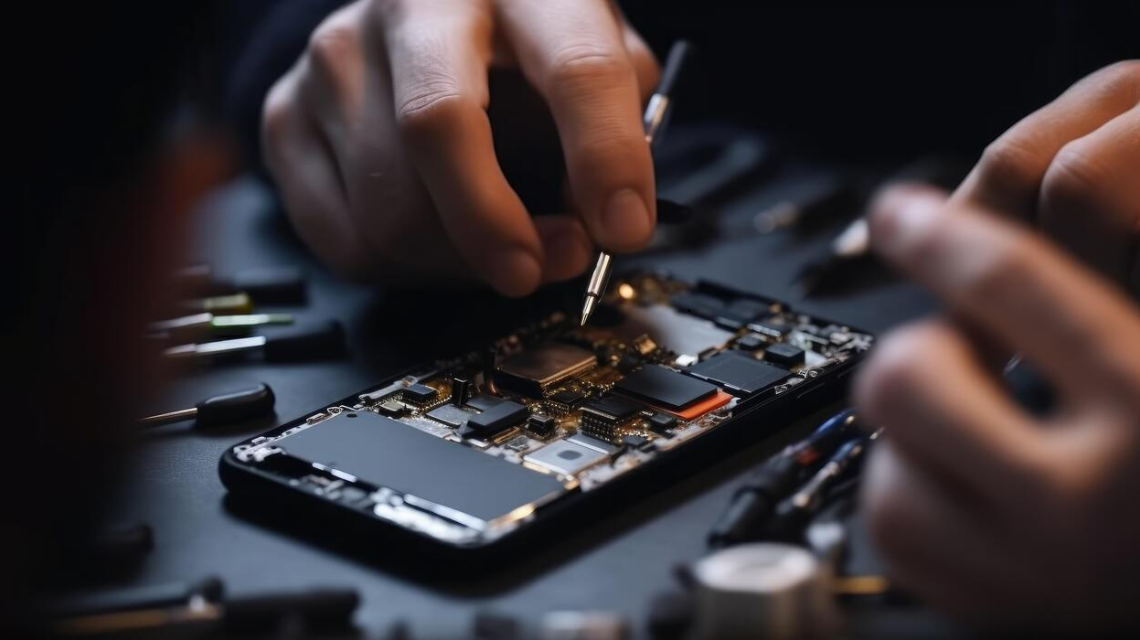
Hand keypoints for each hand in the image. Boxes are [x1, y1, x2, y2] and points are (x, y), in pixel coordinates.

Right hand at [261, 0, 659, 295]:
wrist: (420, 16)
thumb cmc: (521, 47)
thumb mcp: (594, 59)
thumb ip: (614, 132)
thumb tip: (598, 227)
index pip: (573, 69)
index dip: (605, 159)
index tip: (623, 228)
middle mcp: (411, 7)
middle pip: (437, 127)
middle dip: (492, 224)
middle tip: (534, 270)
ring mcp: (335, 60)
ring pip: (389, 207)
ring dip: (458, 261)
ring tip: (499, 250)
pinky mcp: (285, 115)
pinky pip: (345, 239)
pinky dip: (405, 269)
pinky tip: (439, 244)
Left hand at [854, 60, 1139, 628]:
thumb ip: (1091, 307)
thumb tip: (975, 247)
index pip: (1011, 282)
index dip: (939, 233)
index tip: (898, 211)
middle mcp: (1087, 498)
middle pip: (906, 377)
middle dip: (921, 350)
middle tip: (964, 356)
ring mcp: (1033, 571)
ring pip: (882, 468)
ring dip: (909, 432)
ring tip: (972, 427)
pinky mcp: (997, 611)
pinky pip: (896, 536)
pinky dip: (913, 493)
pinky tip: (963, 479)